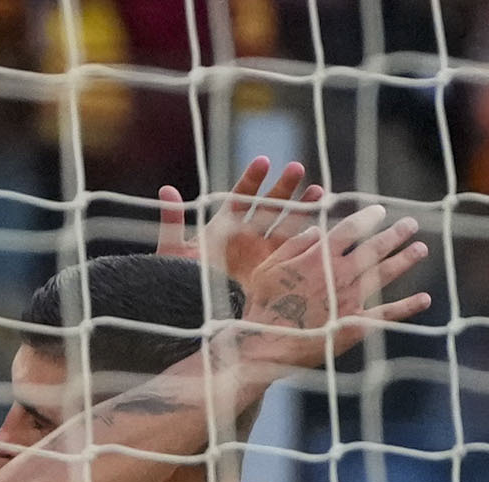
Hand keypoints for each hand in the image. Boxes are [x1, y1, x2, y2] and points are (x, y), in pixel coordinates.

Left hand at [156, 156, 323, 289]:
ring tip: (319, 191)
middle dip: (284, 187)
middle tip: (297, 167)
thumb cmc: (177, 280)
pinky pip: (292, 251)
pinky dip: (307, 238)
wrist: (189, 313)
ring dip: (302, 208)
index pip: (241, 196)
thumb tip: (166, 190)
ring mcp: (260, 253)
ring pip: (285, 225)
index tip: (264, 161)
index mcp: (223, 226)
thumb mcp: (173, 250)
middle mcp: (245, 236)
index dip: (253, 179)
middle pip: (268, 205)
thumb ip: (173, 220)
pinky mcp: (271, 271)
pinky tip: (322, 226)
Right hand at [231, 203, 430, 386]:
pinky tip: (425, 299)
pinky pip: (387, 314)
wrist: (265, 343)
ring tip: (420, 249)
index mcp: (319, 256)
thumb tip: (317, 229)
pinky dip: (408, 306)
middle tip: (410, 225)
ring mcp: (351, 298)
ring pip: (385, 273)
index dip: (368, 218)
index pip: (351, 229)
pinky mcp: (356, 324)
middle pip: (374, 247)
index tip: (379, 211)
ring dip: (405, 260)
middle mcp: (341, 273)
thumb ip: (293, 245)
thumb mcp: (267, 268)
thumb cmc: (261, 306)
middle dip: (395, 234)